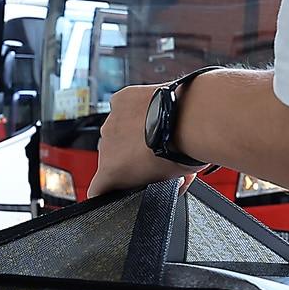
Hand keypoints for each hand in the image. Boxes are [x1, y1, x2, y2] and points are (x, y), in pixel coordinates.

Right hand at [87, 85, 200, 199]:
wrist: (190, 119)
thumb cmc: (182, 151)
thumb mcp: (174, 179)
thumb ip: (162, 184)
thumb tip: (174, 185)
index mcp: (112, 172)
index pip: (98, 189)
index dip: (110, 189)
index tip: (124, 185)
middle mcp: (105, 147)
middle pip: (111, 157)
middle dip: (129, 157)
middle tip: (154, 153)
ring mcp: (111, 122)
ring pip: (117, 131)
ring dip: (131, 132)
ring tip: (157, 130)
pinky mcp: (120, 100)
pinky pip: (122, 107)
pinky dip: (134, 109)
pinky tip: (152, 111)